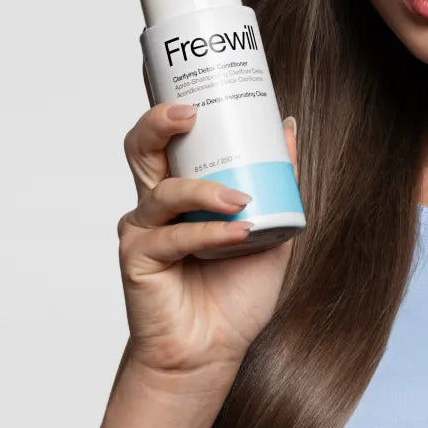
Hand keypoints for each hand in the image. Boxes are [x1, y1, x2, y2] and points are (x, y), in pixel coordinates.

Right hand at [116, 99, 299, 383]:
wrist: (214, 350)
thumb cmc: (236, 289)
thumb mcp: (272, 225)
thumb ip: (280, 178)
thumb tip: (288, 124)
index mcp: (182, 186)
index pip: (166, 135)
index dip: (166, 103)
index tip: (187, 78)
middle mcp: (156, 202)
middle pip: (141, 148)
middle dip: (159, 122)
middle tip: (190, 112)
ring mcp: (144, 230)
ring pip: (161, 191)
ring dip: (204, 190)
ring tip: (241, 198)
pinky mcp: (138, 261)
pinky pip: (173, 237)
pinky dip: (208, 233)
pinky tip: (237, 234)